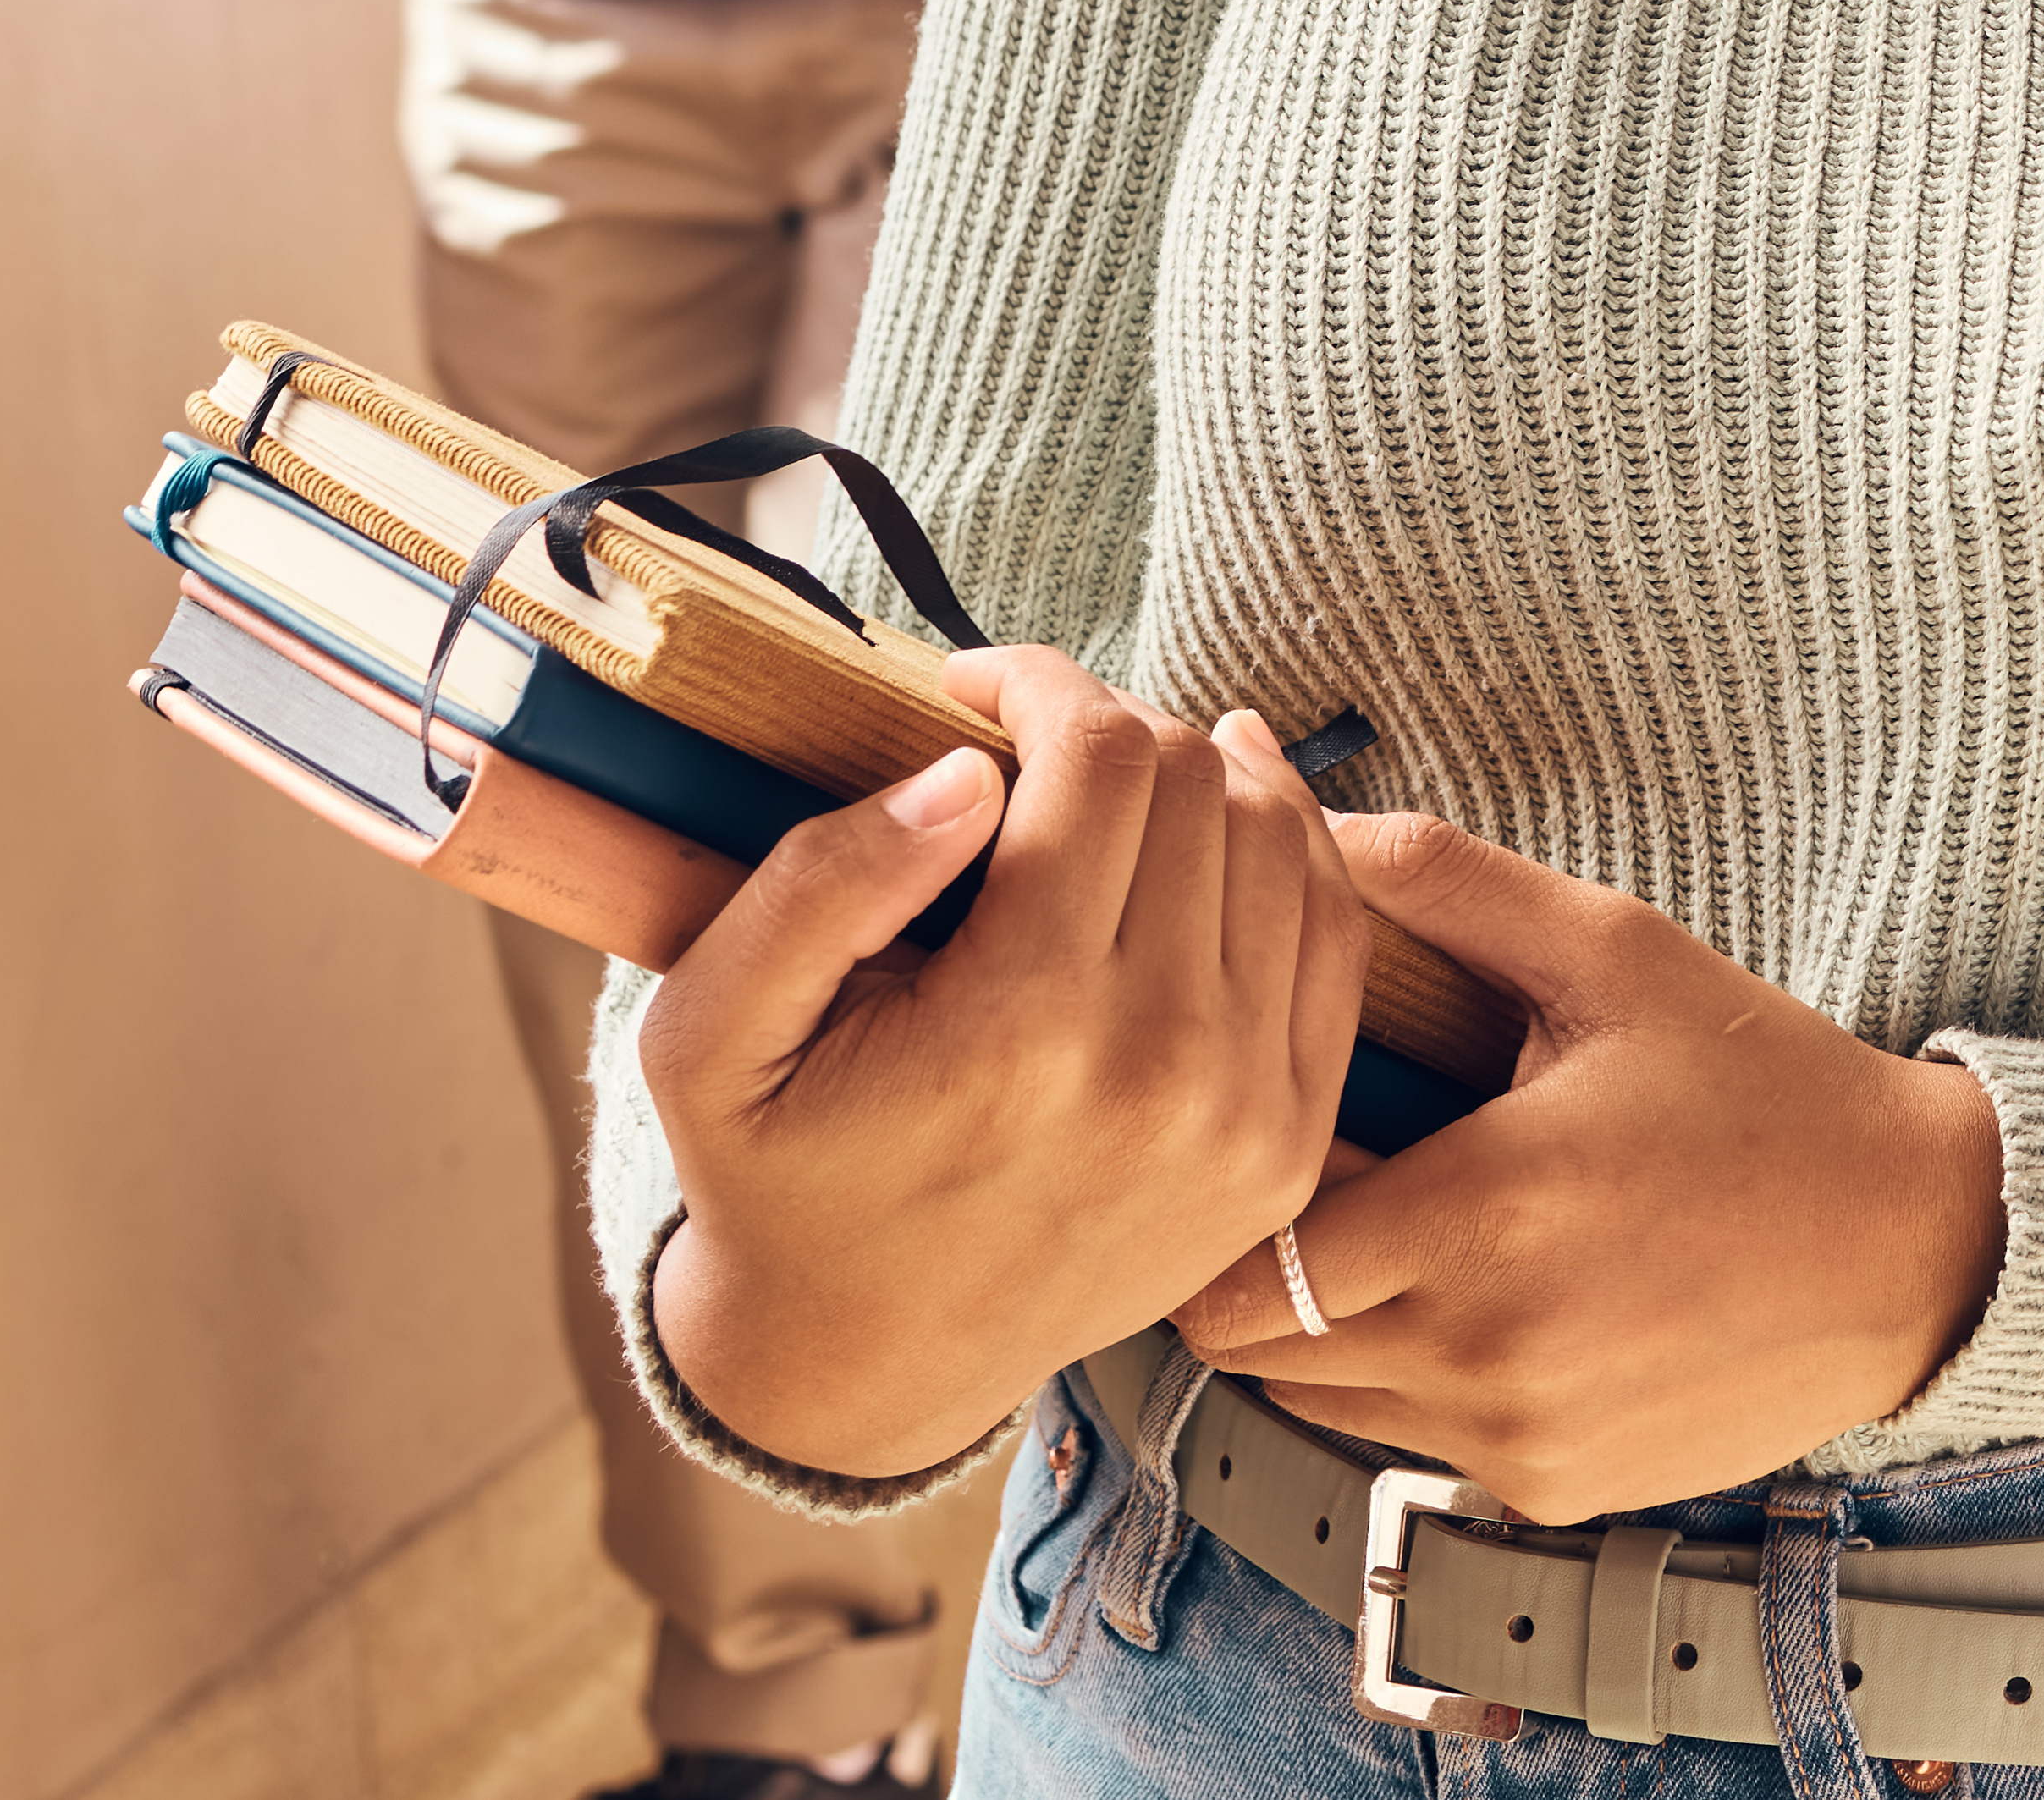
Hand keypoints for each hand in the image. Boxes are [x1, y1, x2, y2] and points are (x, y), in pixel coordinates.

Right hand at [644, 651, 1373, 1485]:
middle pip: (1195, 782)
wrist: (870, 1360)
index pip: (1102, 758)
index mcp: (1023, 1029)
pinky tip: (1220, 820)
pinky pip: (1333, 936)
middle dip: (1111, 724)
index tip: (977, 689)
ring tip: (1116, 777)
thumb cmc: (780, 1178)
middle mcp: (1165, 1068)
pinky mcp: (1291, 1145)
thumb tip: (966, 772)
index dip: (1041, 683)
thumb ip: (818, 886)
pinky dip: (1287, 853)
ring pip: (1281, 837)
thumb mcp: (711, 1037)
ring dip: (1204, 775)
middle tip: (1030, 746)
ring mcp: (1247, 1113)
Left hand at [1166, 813, 2004, 1530]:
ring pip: (1323, 1405)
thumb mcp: (1615, 955)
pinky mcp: (1555, 1487)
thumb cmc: (1768, 1091)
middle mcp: (1488, 1350)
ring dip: (1332, 1328)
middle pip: (1256, 1345)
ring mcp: (1519, 1436)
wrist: (1917, 1245)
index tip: (1271, 1134)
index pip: (1240, 1264)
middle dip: (1262, 1261)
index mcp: (1485, 1213)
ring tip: (1413, 1233)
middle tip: (1328, 1178)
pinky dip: (1421, 1381)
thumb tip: (1306, 818)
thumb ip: (1450, 883)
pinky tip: (1501, 1297)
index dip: (1233, 1194)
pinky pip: (1417, 1445)